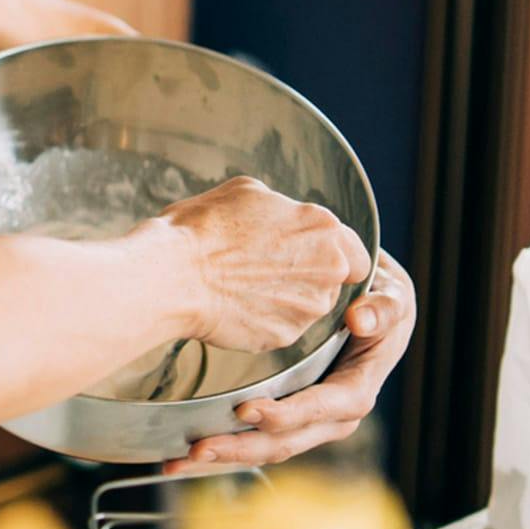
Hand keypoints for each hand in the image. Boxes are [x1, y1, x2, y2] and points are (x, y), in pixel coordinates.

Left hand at [160, 251, 417, 474]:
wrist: (371, 312)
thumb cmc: (381, 302)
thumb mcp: (392, 300)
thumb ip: (383, 308)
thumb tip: (362, 318)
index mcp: (356, 391)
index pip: (323, 408)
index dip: (288, 413)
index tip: (248, 410)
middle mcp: (331, 418)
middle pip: (286, 441)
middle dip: (241, 447)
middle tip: (197, 448)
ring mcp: (306, 423)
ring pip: (265, 448)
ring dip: (222, 457)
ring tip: (177, 461)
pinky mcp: (285, 420)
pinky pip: (253, 440)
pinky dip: (221, 449)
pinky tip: (182, 457)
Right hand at [162, 176, 371, 354]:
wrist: (175, 275)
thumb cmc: (203, 228)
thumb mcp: (246, 192)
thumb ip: (280, 207)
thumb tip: (280, 213)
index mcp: (324, 228)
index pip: (354, 251)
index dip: (332, 254)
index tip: (308, 256)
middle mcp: (328, 269)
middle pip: (332, 280)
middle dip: (306, 276)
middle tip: (265, 269)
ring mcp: (309, 307)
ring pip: (308, 306)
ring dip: (285, 299)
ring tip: (243, 286)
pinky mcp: (286, 336)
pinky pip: (282, 327)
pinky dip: (264, 319)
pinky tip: (235, 304)